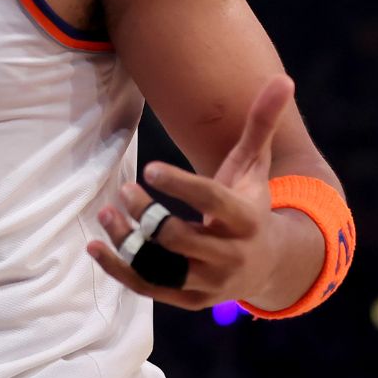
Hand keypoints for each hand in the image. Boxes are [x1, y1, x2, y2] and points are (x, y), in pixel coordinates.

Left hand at [86, 74, 293, 308]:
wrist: (269, 264)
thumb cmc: (252, 203)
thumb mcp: (255, 166)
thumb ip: (261, 124)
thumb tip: (283, 78)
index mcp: (246, 219)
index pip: (212, 202)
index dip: (180, 185)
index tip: (148, 168)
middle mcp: (229, 256)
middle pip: (180, 239)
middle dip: (147, 215)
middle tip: (123, 189)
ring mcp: (209, 282)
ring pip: (161, 268)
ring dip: (128, 243)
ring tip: (106, 214)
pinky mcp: (189, 299)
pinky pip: (149, 288)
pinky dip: (119, 270)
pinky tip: (94, 247)